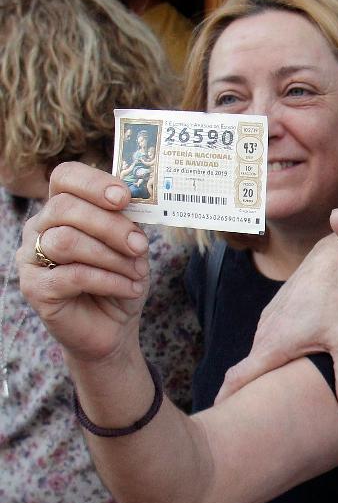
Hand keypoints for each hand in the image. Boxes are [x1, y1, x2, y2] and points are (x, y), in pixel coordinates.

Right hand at [18, 163, 150, 363]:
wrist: (114, 325)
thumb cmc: (121, 278)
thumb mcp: (132, 244)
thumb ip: (129, 220)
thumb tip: (137, 201)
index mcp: (62, 208)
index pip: (65, 177)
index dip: (93, 182)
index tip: (124, 197)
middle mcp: (40, 228)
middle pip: (65, 207)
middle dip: (111, 225)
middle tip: (140, 246)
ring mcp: (31, 257)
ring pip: (66, 241)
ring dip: (111, 256)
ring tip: (136, 272)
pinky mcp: (35, 288)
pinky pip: (73, 275)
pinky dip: (110, 280)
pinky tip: (130, 288)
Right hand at [217, 231, 337, 414]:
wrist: (336, 257)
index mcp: (272, 345)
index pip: (237, 379)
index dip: (225, 401)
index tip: (217, 419)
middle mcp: (264, 332)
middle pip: (247, 370)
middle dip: (246, 394)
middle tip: (249, 419)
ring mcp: (270, 319)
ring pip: (260, 353)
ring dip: (262, 373)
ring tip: (270, 396)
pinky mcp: (280, 309)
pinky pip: (270, 338)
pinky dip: (273, 354)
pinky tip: (288, 363)